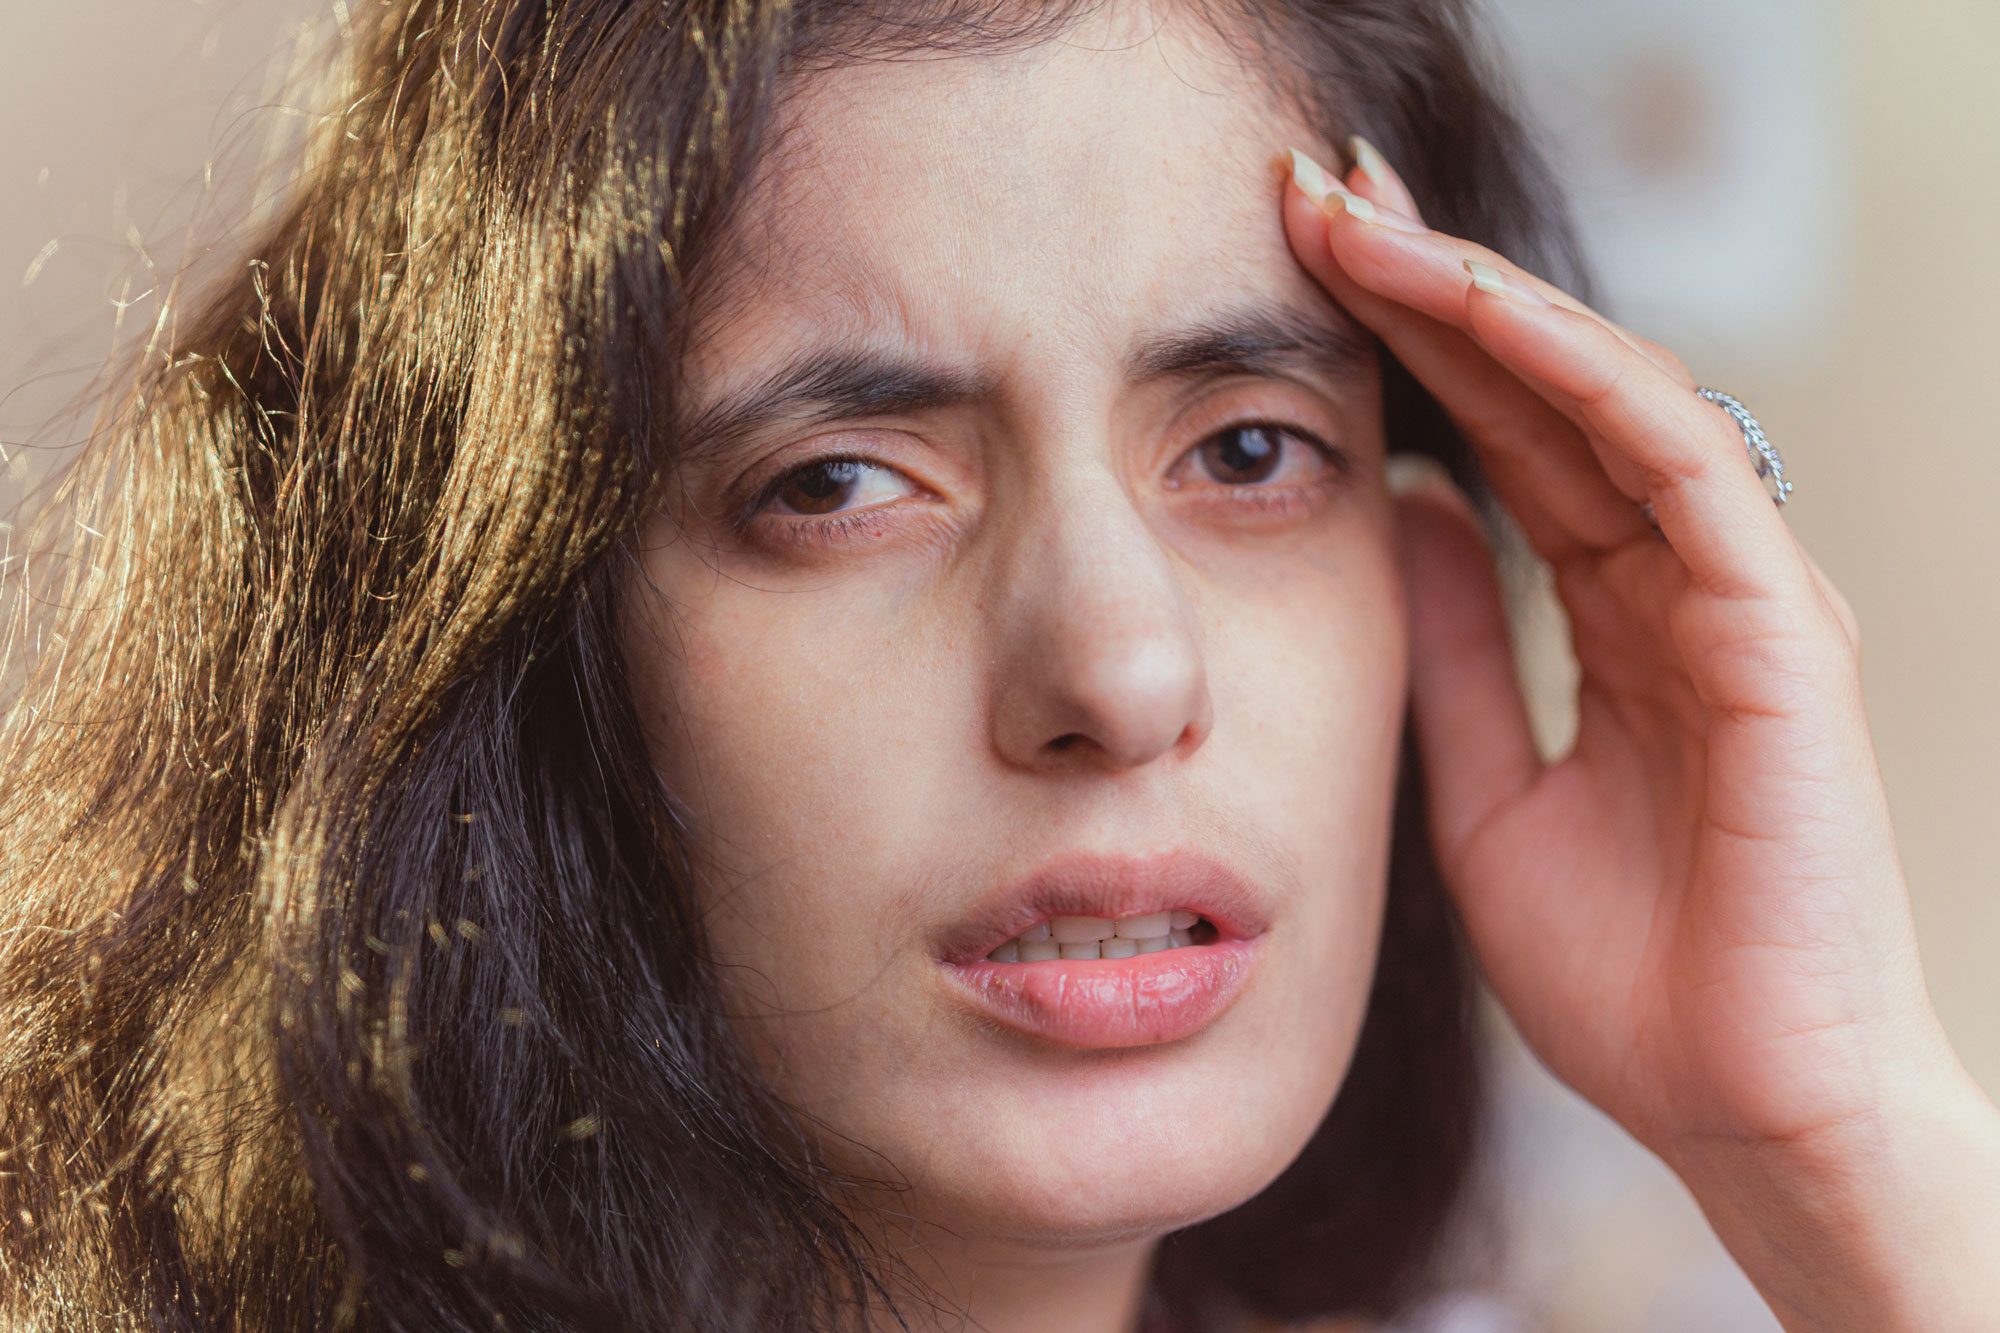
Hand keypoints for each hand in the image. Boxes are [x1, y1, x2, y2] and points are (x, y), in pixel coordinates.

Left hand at [1277, 141, 1999, 1326]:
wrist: (1740, 1107)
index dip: (1404, 349)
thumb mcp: (1485, 788)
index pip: (1504, 441)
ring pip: (1607, 393)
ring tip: (1361, 221)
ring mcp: (1738, 595)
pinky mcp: (1780, 632)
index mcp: (1616, 614)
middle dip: (1426, 284)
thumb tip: (1401, 517)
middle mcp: (1680, 579)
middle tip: (1308, 190)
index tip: (1290, 278)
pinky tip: (1480, 313)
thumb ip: (1457, 650)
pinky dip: (1580, 377)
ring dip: (1483, 298)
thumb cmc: (1633, 976)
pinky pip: (1681, 466)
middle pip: (1544, 390)